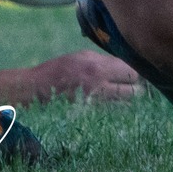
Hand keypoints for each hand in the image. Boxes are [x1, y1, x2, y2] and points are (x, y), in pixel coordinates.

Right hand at [22, 51, 144, 101]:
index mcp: (97, 67)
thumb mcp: (82, 57)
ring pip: (126, 105)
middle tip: (130, 86)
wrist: (37, 89)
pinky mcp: (92, 114)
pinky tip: (110, 104)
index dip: (135, 73)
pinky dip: (116, 108)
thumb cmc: (60, 69)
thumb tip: (127, 66)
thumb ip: (105, 61)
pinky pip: (114, 112)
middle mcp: (99, 86)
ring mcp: (96, 103)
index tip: (133, 74)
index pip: (132, 72)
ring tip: (120, 96)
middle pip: (134, 92)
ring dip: (126, 101)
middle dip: (135, 89)